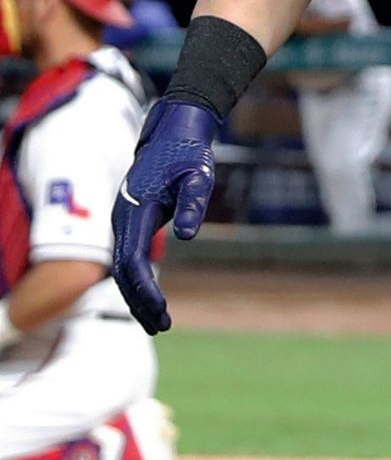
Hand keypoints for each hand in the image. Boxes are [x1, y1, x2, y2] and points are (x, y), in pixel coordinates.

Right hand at [113, 99, 223, 333]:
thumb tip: (187, 234)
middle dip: (140, 301)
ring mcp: (124, 221)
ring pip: (123, 268)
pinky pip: (129, 258)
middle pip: (123, 271)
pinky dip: (138, 281)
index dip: (144, 288)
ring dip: (138, 296)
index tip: (161, 310)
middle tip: (162, 326)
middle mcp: (123, 218)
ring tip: (158, 322)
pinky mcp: (131, 222)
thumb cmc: (188, 154)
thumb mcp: (198, 176)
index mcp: (136, 209)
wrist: (173, 134)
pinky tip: (152, 299)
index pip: (132, 260)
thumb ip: (193, 203)